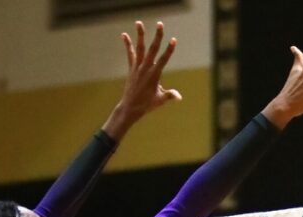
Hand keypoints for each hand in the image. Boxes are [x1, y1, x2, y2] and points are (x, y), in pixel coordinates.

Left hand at [103, 21, 181, 140]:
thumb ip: (169, 95)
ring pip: (139, 48)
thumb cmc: (147, 104)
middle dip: (157, 37)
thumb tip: (179, 97)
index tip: (173, 40)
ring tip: (139, 22)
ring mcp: (137, 67)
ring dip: (140, 35)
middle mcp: (145, 68)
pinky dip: (127, 44)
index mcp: (154, 75)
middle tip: (160, 24)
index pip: (163, 60)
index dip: (169, 50)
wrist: (130, 107)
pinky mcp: (132, 68)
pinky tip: (124, 35)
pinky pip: (130, 53)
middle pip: (152, 49)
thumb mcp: (160, 100)